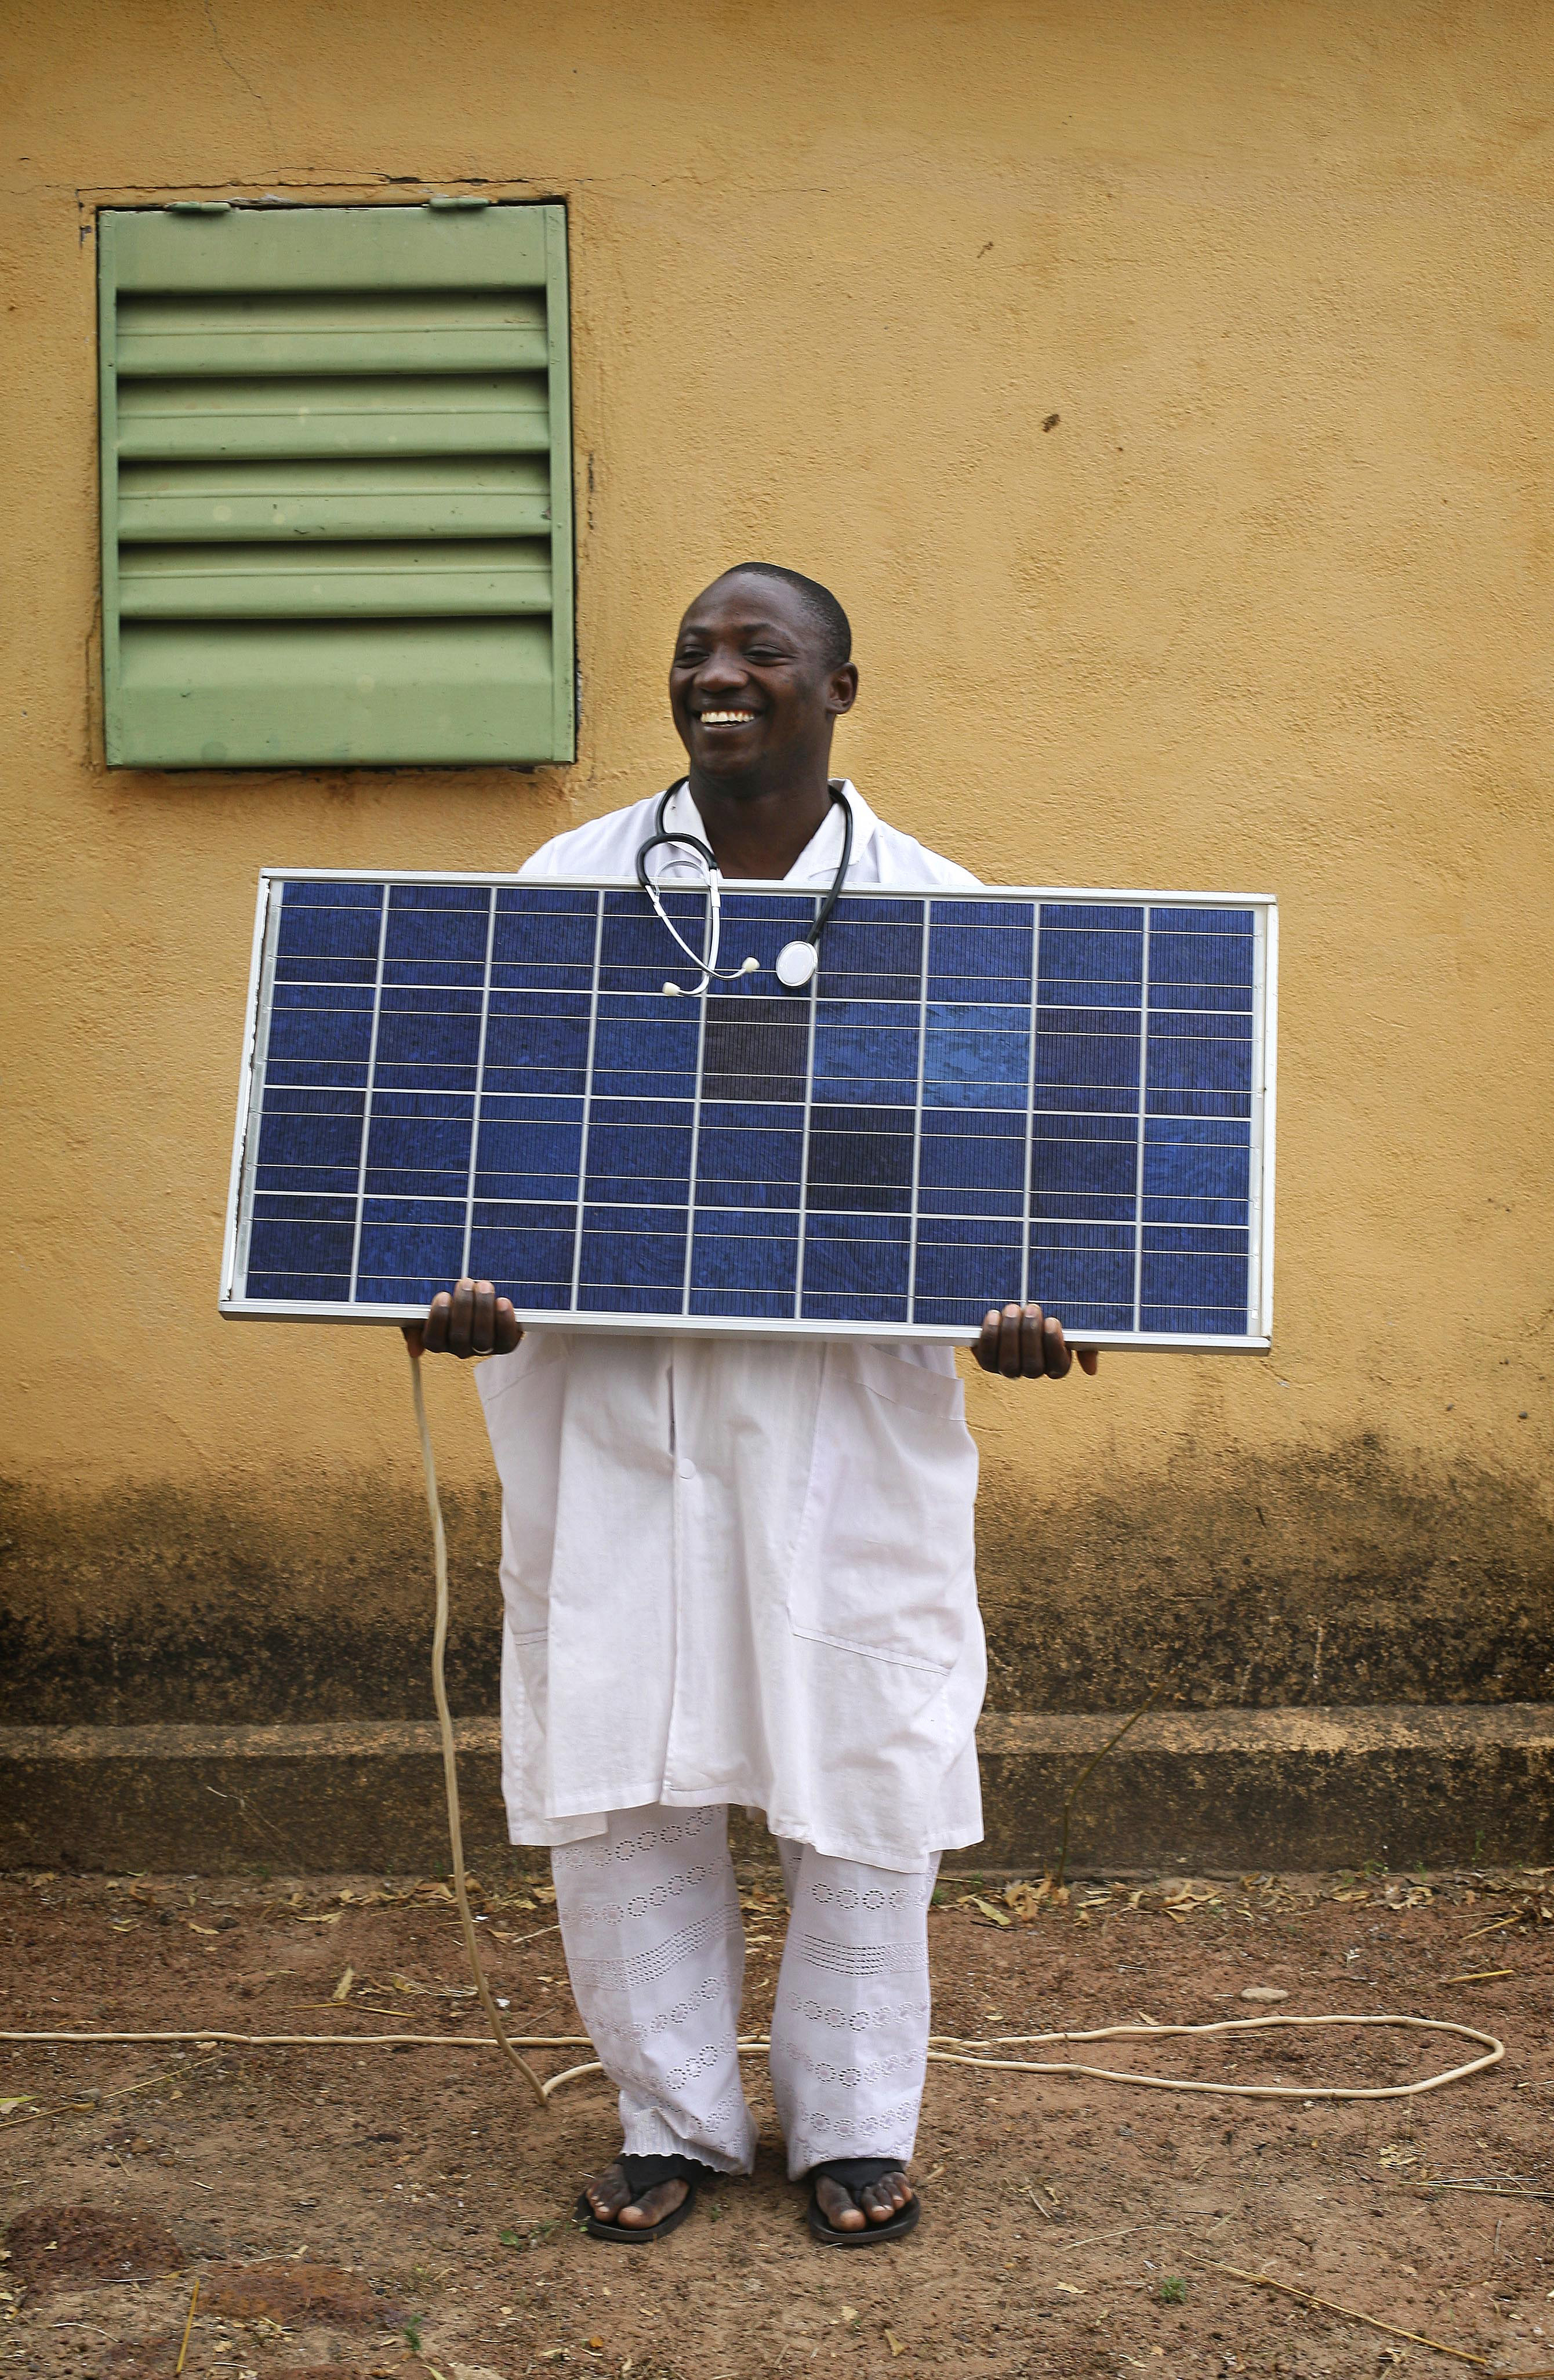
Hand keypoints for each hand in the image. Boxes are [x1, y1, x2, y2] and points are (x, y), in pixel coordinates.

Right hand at [402, 1278, 522, 1360]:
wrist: (477, 1295)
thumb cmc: (448, 1302)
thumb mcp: (423, 1308)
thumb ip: (414, 1323)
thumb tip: (415, 1349)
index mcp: (438, 1341)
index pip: (433, 1340)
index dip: (438, 1319)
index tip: (442, 1295)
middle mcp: (460, 1348)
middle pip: (459, 1338)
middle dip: (463, 1307)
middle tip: (466, 1282)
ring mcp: (483, 1348)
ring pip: (483, 1339)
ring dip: (483, 1310)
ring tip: (484, 1286)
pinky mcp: (504, 1343)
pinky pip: (507, 1341)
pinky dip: (506, 1322)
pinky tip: (503, 1302)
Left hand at [974, 1301, 1099, 1379]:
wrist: (1016, 1308)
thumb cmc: (1046, 1317)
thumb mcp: (1070, 1325)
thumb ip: (1084, 1343)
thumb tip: (1090, 1369)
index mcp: (1055, 1364)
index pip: (1059, 1366)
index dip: (1055, 1346)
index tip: (1053, 1321)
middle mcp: (1032, 1370)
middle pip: (1033, 1366)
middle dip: (1031, 1336)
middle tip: (1031, 1309)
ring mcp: (1008, 1368)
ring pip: (1009, 1365)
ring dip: (1010, 1335)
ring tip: (1013, 1310)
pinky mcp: (988, 1361)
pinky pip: (986, 1357)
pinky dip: (989, 1336)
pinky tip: (993, 1315)